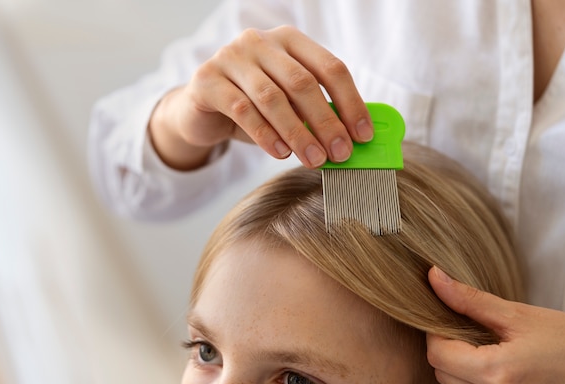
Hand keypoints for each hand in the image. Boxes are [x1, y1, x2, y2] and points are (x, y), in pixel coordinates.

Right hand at [149, 25, 373, 169]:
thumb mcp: (289, 105)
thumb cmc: (254, 108)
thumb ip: (317, 112)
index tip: (363, 135)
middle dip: (326, 122)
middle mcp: (260, 42)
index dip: (351, 102)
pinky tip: (280, 153)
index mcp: (289, 41)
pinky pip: (242, 110)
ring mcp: (231, 57)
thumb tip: (355, 139)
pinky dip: (266, 135)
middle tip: (341, 154)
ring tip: (314, 160)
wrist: (201, 110)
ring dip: (298, 134)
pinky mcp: (207, 80)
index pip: (330, 67)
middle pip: (302, 83)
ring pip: (272, 98)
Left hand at [426, 266, 564, 383]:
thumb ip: (471, 300)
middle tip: (468, 331)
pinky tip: (493, 374)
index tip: (447, 318)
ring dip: (460, 371)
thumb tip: (434, 277)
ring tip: (486, 351)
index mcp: (498, 374)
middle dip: (447, 349)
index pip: (437, 353)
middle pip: (443, 374)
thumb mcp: (522, 315)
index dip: (435, 331)